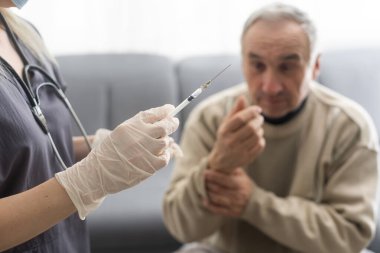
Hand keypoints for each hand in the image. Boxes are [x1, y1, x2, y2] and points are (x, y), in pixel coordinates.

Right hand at [55, 104, 179, 218]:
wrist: (98, 173)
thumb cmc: (109, 152)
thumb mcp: (120, 132)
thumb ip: (138, 125)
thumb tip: (161, 117)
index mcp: (131, 126)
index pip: (153, 114)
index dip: (165, 110)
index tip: (171, 109)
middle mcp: (139, 136)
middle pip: (165, 126)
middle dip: (172, 124)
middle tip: (174, 123)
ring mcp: (145, 150)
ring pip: (166, 142)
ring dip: (165, 142)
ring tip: (158, 145)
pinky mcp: (150, 165)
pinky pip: (165, 157)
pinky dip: (165, 156)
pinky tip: (159, 156)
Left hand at [203, 167, 252, 216]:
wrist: (253, 201)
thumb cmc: (243, 184)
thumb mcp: (240, 174)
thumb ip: (229, 169)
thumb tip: (215, 163)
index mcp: (240, 183)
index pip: (224, 179)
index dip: (213, 176)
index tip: (204, 172)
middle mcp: (238, 195)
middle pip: (218, 189)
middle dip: (207, 183)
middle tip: (199, 179)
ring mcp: (235, 205)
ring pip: (216, 199)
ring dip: (206, 193)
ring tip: (200, 188)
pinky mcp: (231, 213)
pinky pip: (217, 209)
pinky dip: (209, 204)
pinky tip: (204, 199)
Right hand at [208, 96, 264, 172]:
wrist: (222, 160)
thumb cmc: (226, 137)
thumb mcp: (227, 124)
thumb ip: (235, 111)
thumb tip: (242, 97)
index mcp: (224, 130)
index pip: (239, 118)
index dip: (251, 111)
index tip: (258, 109)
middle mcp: (230, 141)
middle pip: (250, 128)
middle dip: (258, 120)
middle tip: (260, 118)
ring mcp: (238, 151)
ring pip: (256, 136)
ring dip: (260, 130)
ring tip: (258, 128)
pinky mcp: (246, 158)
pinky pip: (260, 145)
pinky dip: (261, 139)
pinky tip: (258, 137)